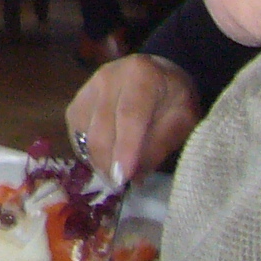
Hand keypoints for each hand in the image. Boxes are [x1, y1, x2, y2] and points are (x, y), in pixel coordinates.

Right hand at [66, 52, 201, 186]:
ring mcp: (89, 85)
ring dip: (97, 159)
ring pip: (85, 131)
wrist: (159, 75)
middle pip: (102, 126)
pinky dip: (87, 149)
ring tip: (113, 174)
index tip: (123, 178)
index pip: (129, 115)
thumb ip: (160, 145)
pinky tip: (103, 158)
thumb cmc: (175, 98)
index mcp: (141, 75)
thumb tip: (134, 177)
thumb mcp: (183, 120)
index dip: (125, 149)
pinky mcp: (79, 98)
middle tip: (119, 186)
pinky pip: (77, 130)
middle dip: (108, 162)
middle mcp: (109, 76)